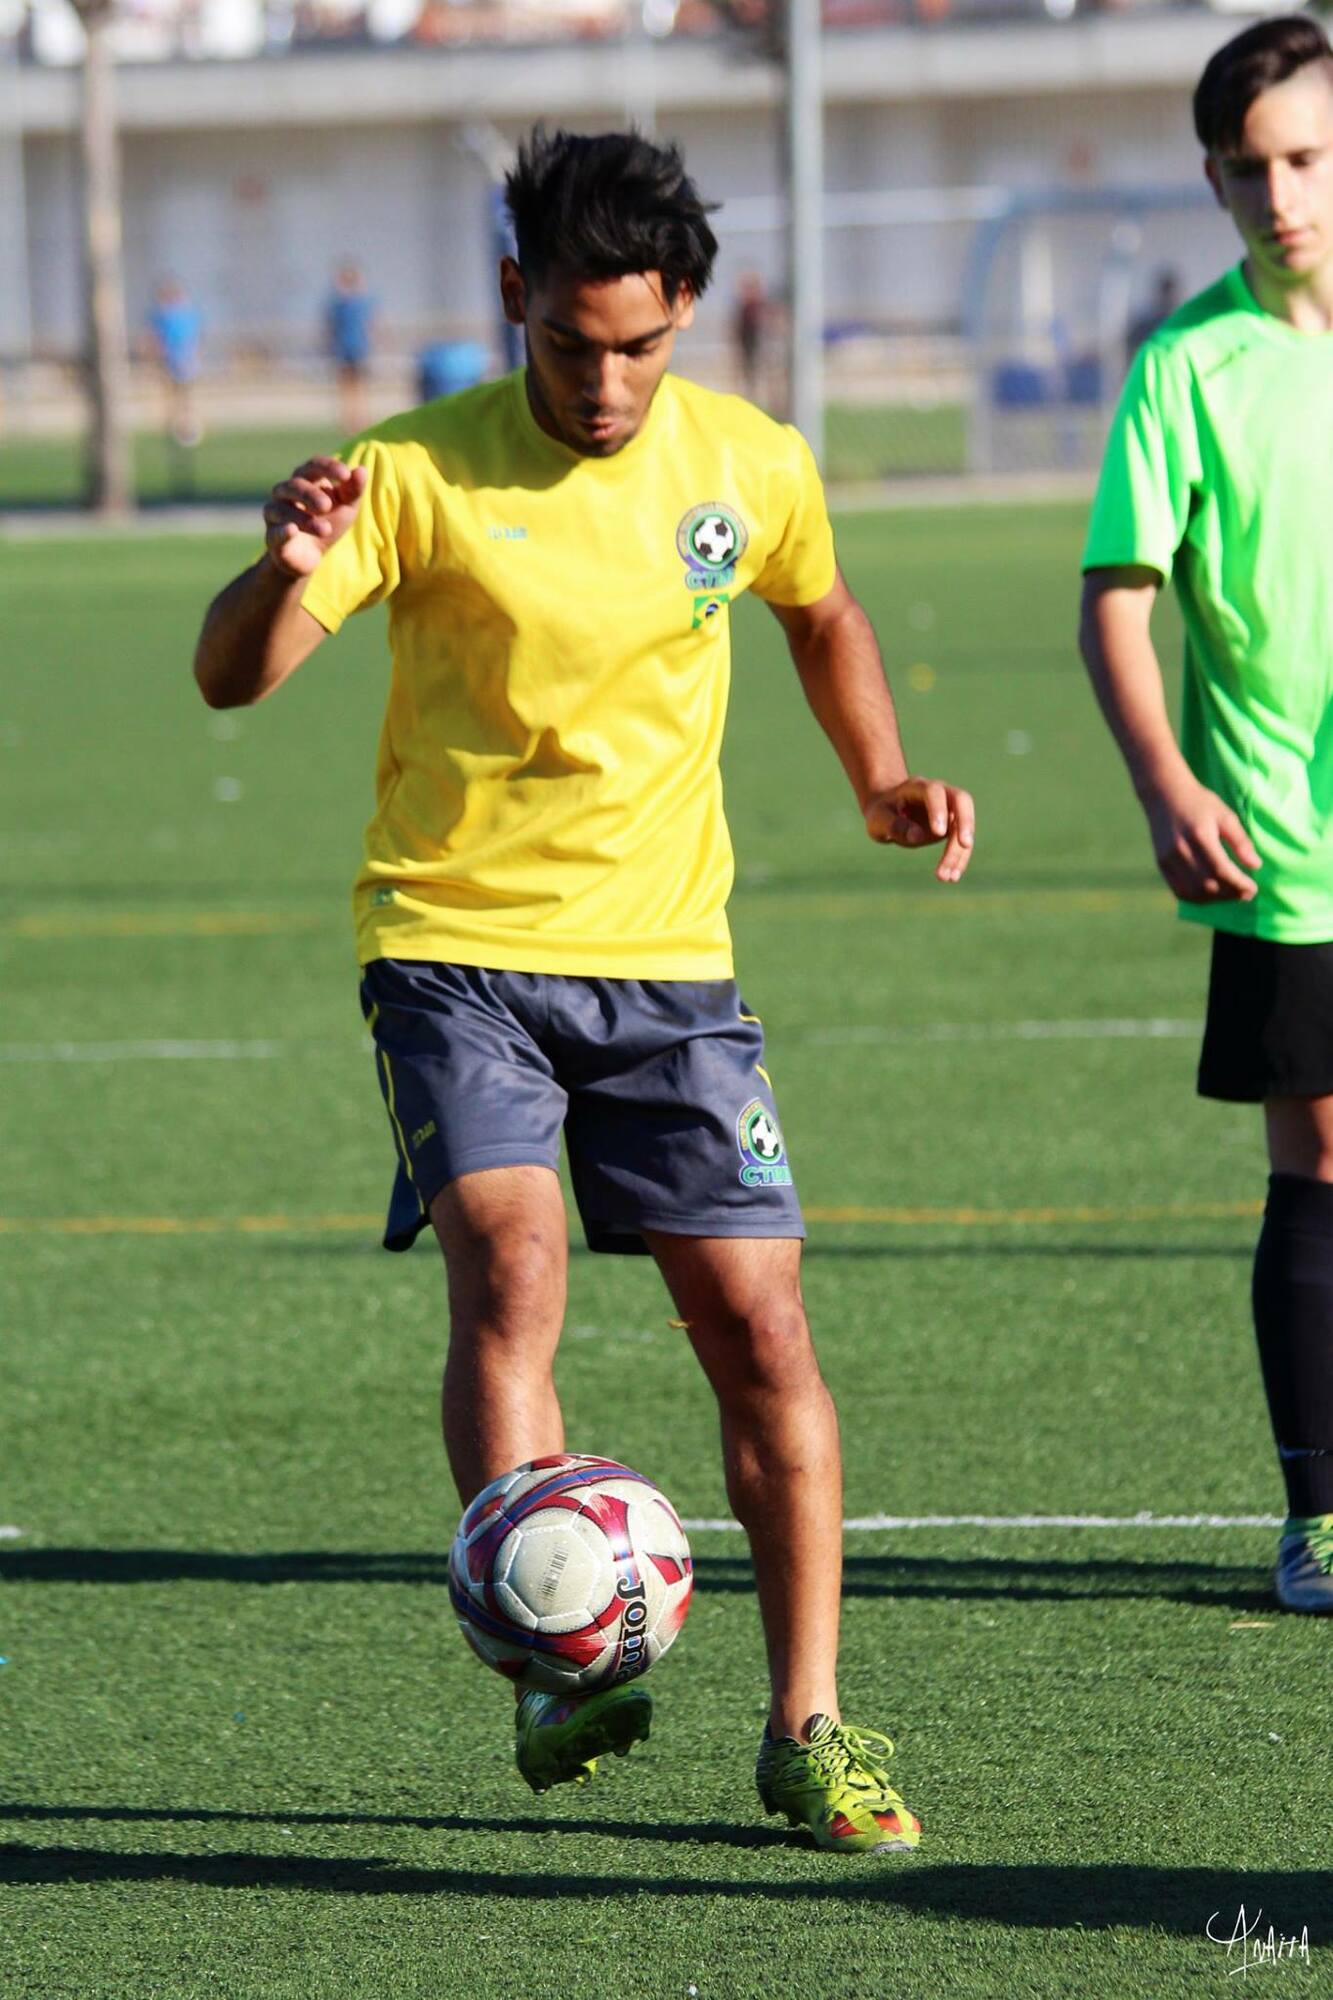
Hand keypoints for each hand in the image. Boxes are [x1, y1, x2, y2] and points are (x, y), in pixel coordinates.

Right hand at [262, 456, 367, 577]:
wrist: (310, 557)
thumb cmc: (327, 523)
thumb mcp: (346, 507)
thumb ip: (353, 490)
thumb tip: (361, 469)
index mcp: (306, 480)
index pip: (313, 465)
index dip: (328, 467)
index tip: (346, 475)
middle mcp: (286, 492)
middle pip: (295, 485)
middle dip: (310, 494)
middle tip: (327, 506)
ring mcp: (275, 514)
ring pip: (283, 509)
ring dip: (304, 518)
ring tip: (326, 529)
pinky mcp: (273, 537)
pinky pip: (274, 532)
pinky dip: (282, 531)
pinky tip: (292, 530)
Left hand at [864, 777, 974, 882]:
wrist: (888, 812)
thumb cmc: (882, 812)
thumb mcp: (878, 819)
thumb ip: (895, 825)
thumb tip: (917, 836)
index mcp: (918, 787)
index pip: (934, 792)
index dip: (938, 809)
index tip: (939, 832)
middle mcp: (940, 793)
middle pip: (962, 800)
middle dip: (966, 822)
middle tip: (965, 845)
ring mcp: (949, 809)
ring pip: (963, 825)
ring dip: (959, 851)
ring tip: (948, 877)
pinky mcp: (953, 826)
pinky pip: (962, 841)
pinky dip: (959, 858)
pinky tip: (951, 877)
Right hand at [1143, 773, 1260, 901]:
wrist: (1165, 795)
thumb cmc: (1200, 803)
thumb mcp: (1225, 815)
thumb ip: (1240, 841)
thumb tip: (1256, 866)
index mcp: (1199, 835)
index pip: (1221, 870)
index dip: (1238, 884)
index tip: (1253, 888)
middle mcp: (1181, 850)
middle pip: (1207, 884)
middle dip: (1230, 894)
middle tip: (1246, 893)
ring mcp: (1168, 859)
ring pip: (1193, 892)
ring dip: (1215, 899)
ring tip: (1231, 894)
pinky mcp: (1162, 864)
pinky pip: (1179, 891)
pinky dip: (1197, 898)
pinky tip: (1211, 894)